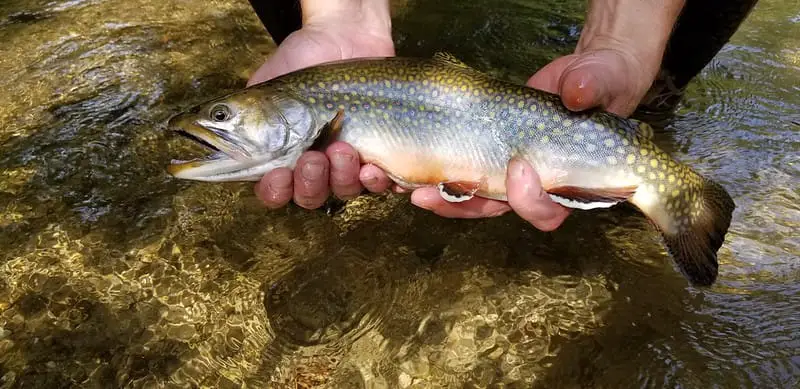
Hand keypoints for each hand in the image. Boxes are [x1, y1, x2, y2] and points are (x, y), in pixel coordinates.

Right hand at [251, 1, 397, 209]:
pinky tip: (374, 167)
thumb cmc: (301, 61)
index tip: (277, 175)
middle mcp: (316, 167)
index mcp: (283, 157)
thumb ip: (238, 115)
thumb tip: (199, 130)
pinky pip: (383, 185)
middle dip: (310, 183)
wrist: (346, 39)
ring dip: (342, 177)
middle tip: (312, 157)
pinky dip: (378, 182)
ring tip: (342, 148)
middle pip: (310, 198)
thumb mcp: (264, 87)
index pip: (274, 192)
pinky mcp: (381, 156)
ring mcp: (349, 164)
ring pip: (345, 191)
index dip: (275, 192)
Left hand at [409, 0, 685, 229]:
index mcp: (569, 183)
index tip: (518, 167)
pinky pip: (458, 172)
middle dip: (465, 205)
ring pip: (470, 198)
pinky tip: (407, 169)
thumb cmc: (601, 84)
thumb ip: (594, 87)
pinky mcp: (484, 154)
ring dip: (440, 196)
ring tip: (412, 189)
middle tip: (436, 193)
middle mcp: (534, 186)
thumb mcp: (604, 81)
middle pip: (497, 210)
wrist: (582, 80)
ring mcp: (506, 172)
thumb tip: (579, 93)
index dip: (530, 200)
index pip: (548, 210)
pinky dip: (433, 173)